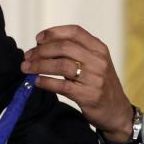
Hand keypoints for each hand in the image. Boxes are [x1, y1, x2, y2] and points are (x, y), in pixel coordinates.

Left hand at [21, 25, 133, 143]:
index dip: (53, 32)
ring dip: (39, 65)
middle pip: (64, 47)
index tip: (38, 39)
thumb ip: (75, 52)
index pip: (74, 32)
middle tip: (28, 56)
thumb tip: (41, 46)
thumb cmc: (99, 84)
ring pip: (61, 65)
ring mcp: (94, 78)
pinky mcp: (88, 95)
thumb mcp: (94, 63)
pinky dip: (46, 82)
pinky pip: (62, 86)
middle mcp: (98, 61)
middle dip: (41, 51)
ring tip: (27, 68)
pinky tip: (37, 81)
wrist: (116, 111)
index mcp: (99, 49)